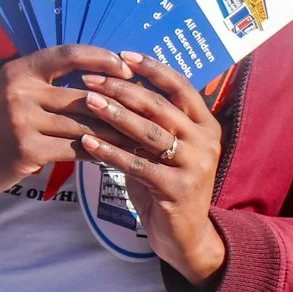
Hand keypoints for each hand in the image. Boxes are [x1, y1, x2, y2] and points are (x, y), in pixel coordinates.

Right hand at [0, 44, 132, 202]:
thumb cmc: (0, 125)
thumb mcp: (18, 92)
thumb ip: (52, 81)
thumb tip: (107, 74)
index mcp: (20, 70)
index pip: (68, 54)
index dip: (102, 58)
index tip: (128, 67)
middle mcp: (20, 91)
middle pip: (85, 95)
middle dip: (120, 105)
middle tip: (148, 111)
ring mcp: (22, 121)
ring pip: (85, 125)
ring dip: (116, 133)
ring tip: (140, 137)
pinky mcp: (28, 149)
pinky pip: (76, 149)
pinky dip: (100, 153)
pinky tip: (116, 155)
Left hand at [77, 52, 226, 288]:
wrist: (186, 236)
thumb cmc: (168, 186)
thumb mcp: (166, 151)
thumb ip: (152, 124)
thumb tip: (117, 87)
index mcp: (206, 125)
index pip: (181, 86)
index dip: (152, 68)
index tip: (122, 55)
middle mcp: (206, 141)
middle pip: (161, 106)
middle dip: (123, 89)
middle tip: (91, 79)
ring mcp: (195, 165)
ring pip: (149, 132)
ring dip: (115, 115)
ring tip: (87, 101)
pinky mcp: (178, 189)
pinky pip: (137, 165)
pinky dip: (109, 152)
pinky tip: (86, 142)